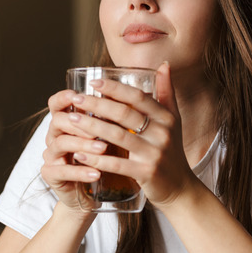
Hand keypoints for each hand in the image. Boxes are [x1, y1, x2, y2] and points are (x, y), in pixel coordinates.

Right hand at [40, 89, 107, 211]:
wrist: (91, 193)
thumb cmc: (102, 159)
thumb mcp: (108, 136)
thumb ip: (113, 117)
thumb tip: (139, 95)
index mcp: (65, 122)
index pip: (56, 104)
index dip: (64, 97)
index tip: (78, 95)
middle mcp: (54, 136)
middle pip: (58, 120)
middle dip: (82, 122)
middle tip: (102, 125)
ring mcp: (51, 156)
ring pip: (61, 144)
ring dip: (83, 145)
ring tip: (103, 148)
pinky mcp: (50, 175)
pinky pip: (62, 172)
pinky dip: (81, 171)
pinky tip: (97, 173)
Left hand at [66, 62, 197, 206]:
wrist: (180, 188)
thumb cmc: (172, 150)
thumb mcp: (173, 120)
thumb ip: (166, 92)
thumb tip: (164, 64)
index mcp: (166, 117)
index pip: (138, 96)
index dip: (115, 88)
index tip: (93, 82)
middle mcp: (162, 133)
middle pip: (124, 113)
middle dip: (96, 104)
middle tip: (75, 99)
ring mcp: (154, 154)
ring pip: (117, 136)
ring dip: (91, 127)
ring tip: (71, 120)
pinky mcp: (146, 173)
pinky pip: (116, 163)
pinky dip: (96, 158)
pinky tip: (78, 153)